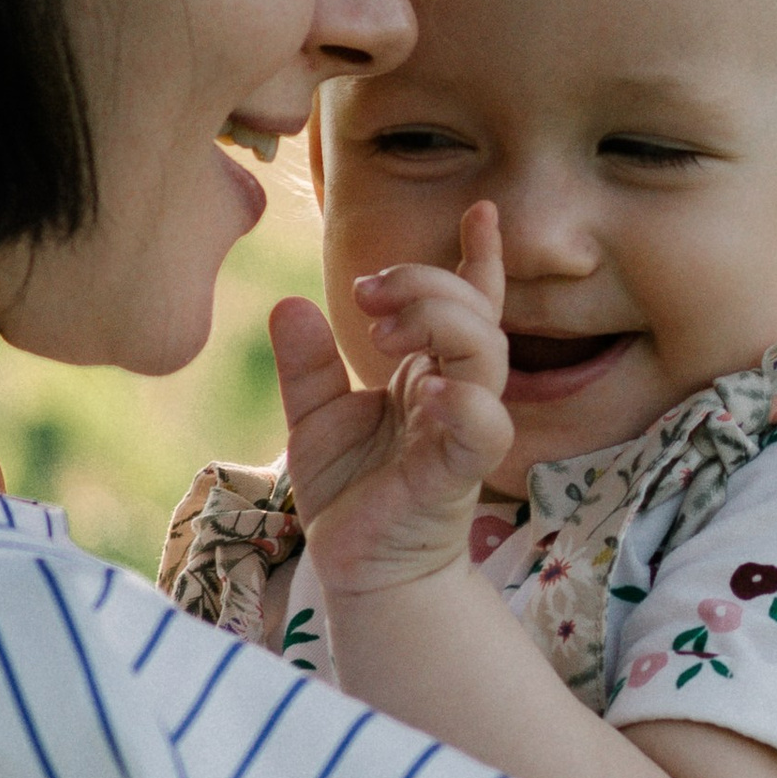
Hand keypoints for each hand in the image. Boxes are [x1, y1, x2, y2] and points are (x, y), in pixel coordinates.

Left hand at [270, 203, 515, 599]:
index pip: (472, 306)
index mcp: (430, 373)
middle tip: (370, 296)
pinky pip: (482, 426)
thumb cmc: (351, 494)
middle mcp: (455, 394)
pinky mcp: (455, 474)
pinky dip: (464, 400)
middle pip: (476, 315)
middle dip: (428, 285)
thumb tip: (289, 303)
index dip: (481, 259)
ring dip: (442, 322)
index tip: (479, 210)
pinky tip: (429, 389)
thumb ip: (307, 363)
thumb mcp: (316, 417)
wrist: (358, 568)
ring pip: (487, 354)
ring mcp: (460, 432)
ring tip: (385, 329)